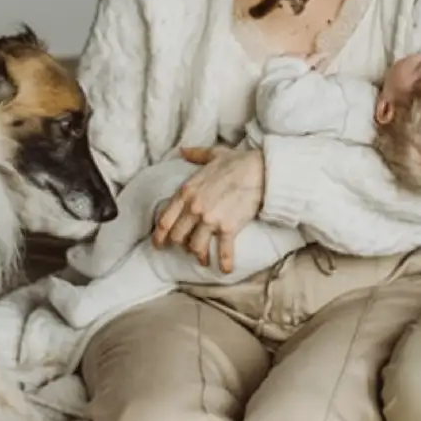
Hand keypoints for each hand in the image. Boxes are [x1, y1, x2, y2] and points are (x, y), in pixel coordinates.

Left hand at [152, 146, 264, 272]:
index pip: (165, 220)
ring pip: (195, 247)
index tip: (159, 244)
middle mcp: (194, 208)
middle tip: (185, 250)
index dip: (160, 236)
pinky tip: (225, 270)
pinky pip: (222, 251)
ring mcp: (210, 220)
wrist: (260, 169)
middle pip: (178, 237)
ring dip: (199, 256)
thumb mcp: (213, 154)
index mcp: (187, 191)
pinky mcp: (228, 228)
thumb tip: (183, 150)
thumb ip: (195, 154)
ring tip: (203, 259)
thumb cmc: (237, 162)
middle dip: (180, 246)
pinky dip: (223, 263)